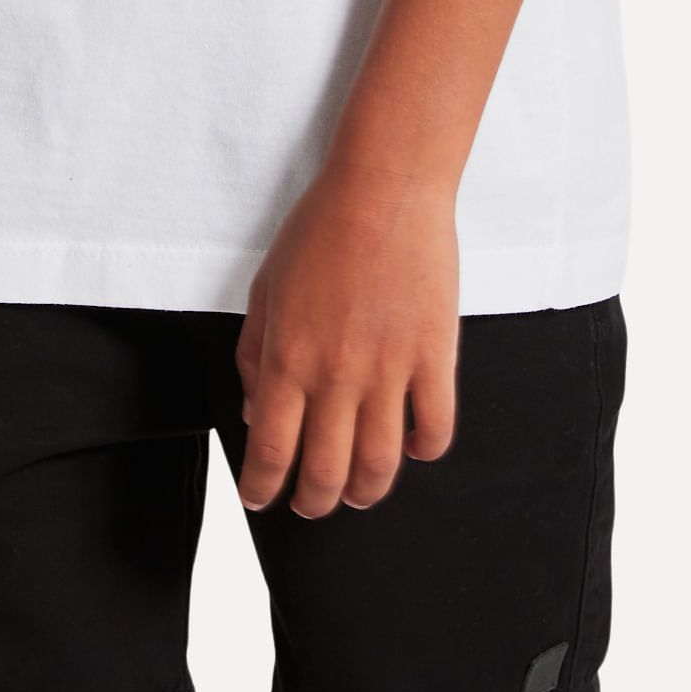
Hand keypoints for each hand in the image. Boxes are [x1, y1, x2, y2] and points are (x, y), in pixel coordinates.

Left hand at [235, 164, 458, 516]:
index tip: (260, 497)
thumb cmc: (320, 230)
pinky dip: (424, 451)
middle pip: (325, 472)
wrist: (384, 188)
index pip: (271, 451)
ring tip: (357, 490)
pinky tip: (413, 447)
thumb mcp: (266, 288)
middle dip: (313, 503)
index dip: (262, 487)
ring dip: (365, 491)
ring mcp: (389, 369)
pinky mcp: (435, 356)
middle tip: (310, 503)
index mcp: (288, 357)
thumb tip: (254, 412)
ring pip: (380, 465)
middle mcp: (336, 374)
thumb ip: (254, 354)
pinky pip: (436, 428)